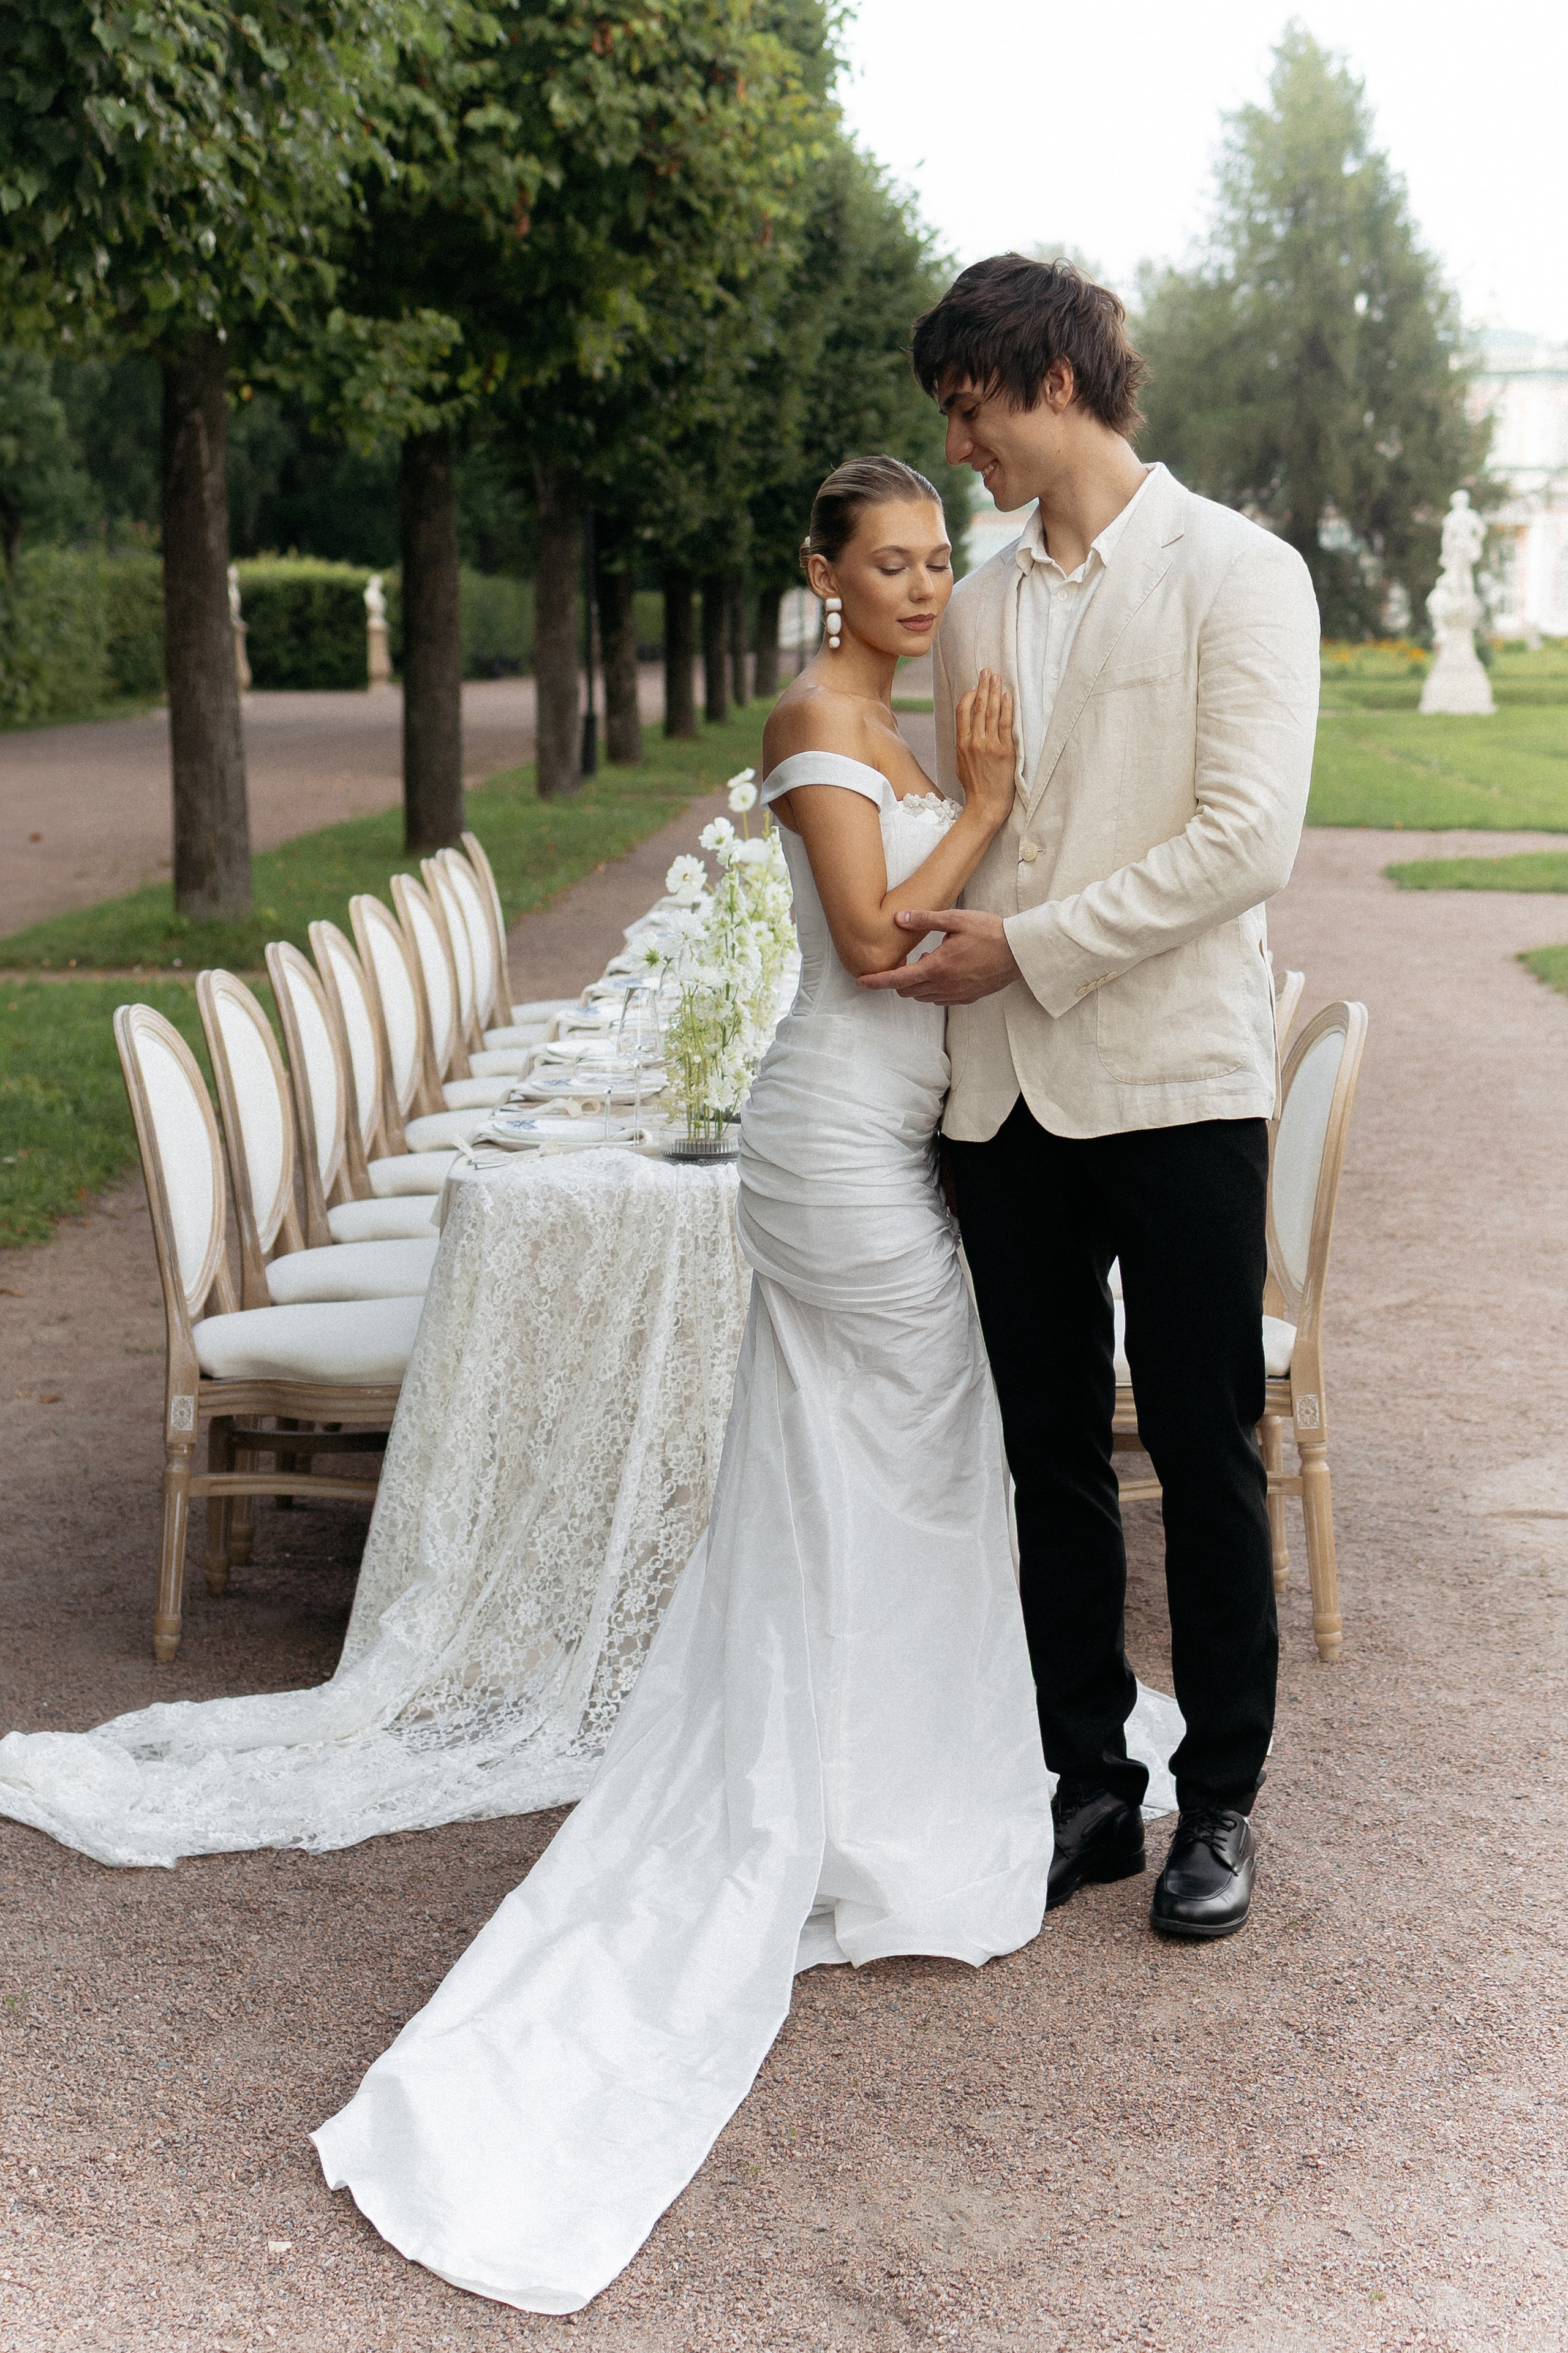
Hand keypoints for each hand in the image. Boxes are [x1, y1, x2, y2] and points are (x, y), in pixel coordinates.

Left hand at [856, 908, 1019, 1002]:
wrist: (1020, 952)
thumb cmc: (990, 933)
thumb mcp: (955, 919)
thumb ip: (924, 919)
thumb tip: (898, 918)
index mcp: (937, 967)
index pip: (898, 979)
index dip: (877, 981)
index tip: (861, 981)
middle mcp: (944, 986)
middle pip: (908, 991)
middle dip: (898, 979)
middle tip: (903, 960)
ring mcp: (956, 994)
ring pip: (923, 997)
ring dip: (917, 984)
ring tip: (928, 960)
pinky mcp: (967, 998)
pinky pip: (940, 999)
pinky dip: (933, 989)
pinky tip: (943, 971)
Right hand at [954, 669, 1015, 830]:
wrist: (986, 805)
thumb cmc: (975, 787)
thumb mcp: (961, 764)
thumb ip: (963, 746)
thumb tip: (966, 733)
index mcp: (961, 744)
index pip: (962, 712)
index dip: (969, 696)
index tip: (975, 686)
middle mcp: (974, 742)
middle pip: (977, 707)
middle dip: (983, 687)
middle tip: (987, 672)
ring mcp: (989, 746)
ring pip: (991, 712)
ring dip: (994, 692)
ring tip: (997, 677)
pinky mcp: (1004, 751)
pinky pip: (1005, 724)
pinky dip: (1006, 708)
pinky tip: (1008, 696)